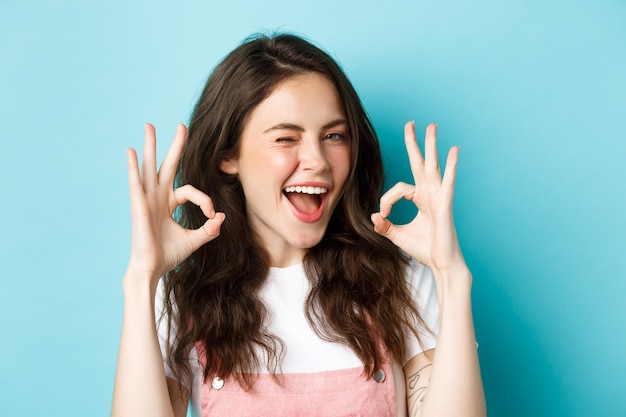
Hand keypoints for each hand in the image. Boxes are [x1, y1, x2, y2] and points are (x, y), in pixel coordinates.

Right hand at [125, 124, 224, 281]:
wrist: (153, 269)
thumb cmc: (169, 255)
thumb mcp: (195, 239)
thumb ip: (209, 229)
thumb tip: (221, 217)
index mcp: (168, 203)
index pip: (191, 191)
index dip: (205, 201)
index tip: (212, 216)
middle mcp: (157, 197)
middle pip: (168, 166)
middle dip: (175, 146)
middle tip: (181, 126)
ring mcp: (147, 200)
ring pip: (149, 167)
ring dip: (150, 146)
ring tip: (149, 126)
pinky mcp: (139, 206)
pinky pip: (136, 183)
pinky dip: (133, 168)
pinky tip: (130, 152)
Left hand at [371, 122, 464, 273]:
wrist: (441, 263)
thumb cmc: (424, 249)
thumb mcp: (397, 235)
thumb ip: (384, 225)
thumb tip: (372, 215)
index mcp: (420, 198)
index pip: (399, 188)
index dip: (386, 200)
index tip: (382, 216)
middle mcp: (429, 193)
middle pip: (420, 163)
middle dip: (414, 143)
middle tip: (410, 123)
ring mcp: (438, 196)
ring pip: (432, 166)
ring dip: (431, 145)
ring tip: (431, 126)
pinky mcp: (445, 204)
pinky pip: (448, 181)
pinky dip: (451, 165)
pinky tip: (454, 150)